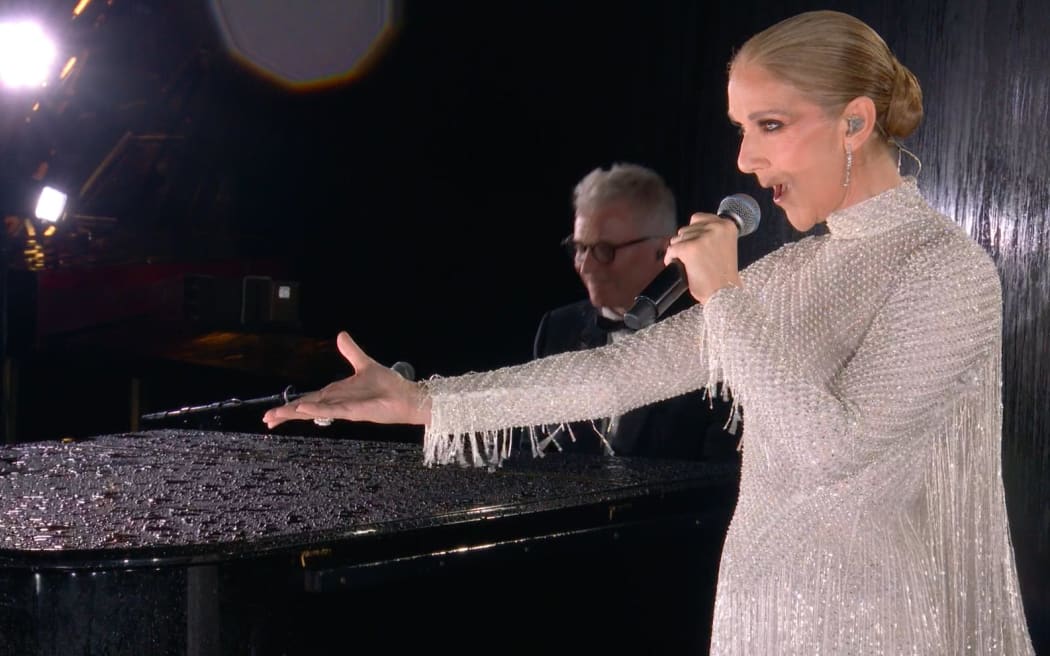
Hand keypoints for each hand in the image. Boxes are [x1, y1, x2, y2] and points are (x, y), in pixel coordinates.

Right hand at [262, 331, 430, 428]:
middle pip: (305, 407)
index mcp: (336, 393)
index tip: (273, 412)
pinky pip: (332, 410)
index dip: (291, 405)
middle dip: (286, 413)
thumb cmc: (388, 385)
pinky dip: (317, 409)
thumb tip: (340, 335)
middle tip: (266, 420)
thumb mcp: (365, 363)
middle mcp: (336, 402)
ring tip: (275, 417)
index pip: (308, 399)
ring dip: (295, 413)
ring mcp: (344, 408)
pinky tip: (303, 409)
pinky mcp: (354, 411)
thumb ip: (351, 351)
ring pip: (314, 411)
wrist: (407, 396)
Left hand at [664, 212, 741, 303]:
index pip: (698, 218)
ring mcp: (702, 237)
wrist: (725, 293)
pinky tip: (677, 266)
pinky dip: (670, 259)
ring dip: (678, 251)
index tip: (693, 242)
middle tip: (691, 257)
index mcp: (727, 225)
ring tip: (687, 263)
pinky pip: (671, 250)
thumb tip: (688, 232)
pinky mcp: (689, 248)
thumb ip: (712, 235)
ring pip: (677, 238)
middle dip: (685, 242)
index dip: (693, 232)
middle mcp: (716, 227)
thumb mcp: (725, 246)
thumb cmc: (724, 276)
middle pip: (686, 228)